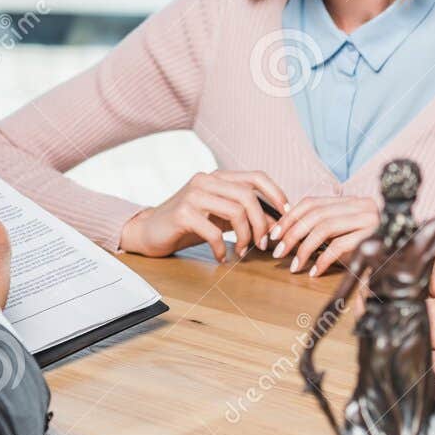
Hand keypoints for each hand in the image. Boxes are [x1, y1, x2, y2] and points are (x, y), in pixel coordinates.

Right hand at [119, 170, 288, 261]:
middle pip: (249, 196)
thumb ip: (243, 214)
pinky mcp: (182, 213)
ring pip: (236, 211)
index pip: (256, 176)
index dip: (276, 194)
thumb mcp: (218, 216)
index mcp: (217, 177)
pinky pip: (214, 231)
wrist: (148, 231)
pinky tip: (221, 257)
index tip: (286, 215)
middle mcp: (206, 180)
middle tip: (262, 244)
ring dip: (245, 237)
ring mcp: (193, 195)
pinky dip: (222, 248)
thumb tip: (276, 223)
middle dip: (262, 224)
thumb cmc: (187, 224)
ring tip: (242, 252)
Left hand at [268, 194, 379, 275]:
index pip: (312, 202)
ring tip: (295, 265)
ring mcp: (370, 219)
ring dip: (305, 248)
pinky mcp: (374, 237)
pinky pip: (341, 246)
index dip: (290, 217)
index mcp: (351, 201)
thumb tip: (288, 218)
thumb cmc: (371, 245)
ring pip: (325, 228)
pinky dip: (324, 259)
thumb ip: (324, 224)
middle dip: (292, 233)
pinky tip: (315, 271)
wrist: (405, 254)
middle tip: (279, 251)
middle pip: (316, 214)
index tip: (275, 234)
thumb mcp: (346, 232)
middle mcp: (361, 205)